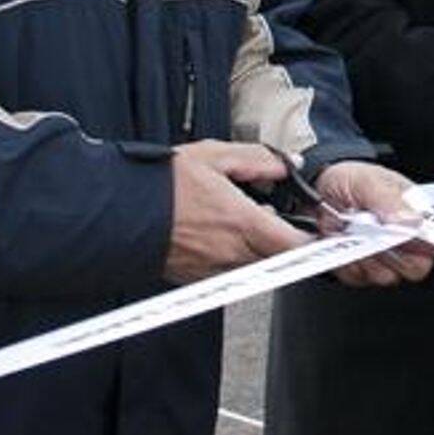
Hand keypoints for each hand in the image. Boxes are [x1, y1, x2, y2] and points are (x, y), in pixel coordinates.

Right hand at [164, 142, 307, 282]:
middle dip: (280, 239)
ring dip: (255, 247)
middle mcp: (231, 253)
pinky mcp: (197, 278)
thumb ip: (257, 160)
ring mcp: (213, 270)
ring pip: (253, 265)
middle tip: (268, 215)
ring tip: (233, 220)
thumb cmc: (161, 184)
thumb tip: (286, 164)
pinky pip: (228, 271)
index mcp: (242, 223)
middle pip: (277, 258)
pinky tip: (213, 233)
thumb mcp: (213, 156)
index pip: (295, 245)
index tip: (315, 229)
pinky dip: (230, 255)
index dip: (311, 239)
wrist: (118, 212)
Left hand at [313, 160, 433, 288]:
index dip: (431, 243)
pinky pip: (358, 278)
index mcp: (414, 214)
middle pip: (418, 267)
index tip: (411, 236)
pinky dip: (347, 263)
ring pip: (388, 276)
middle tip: (378, 236)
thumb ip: (389, 199)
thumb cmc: (347, 181)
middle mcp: (402, 240)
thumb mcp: (366, 180)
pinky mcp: (359, 269)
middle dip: (398, 256)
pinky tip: (342, 243)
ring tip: (354, 234)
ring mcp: (381, 257)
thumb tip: (412, 220)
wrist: (312, 191)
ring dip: (369, 258)